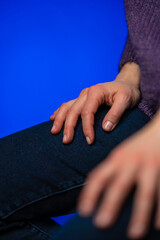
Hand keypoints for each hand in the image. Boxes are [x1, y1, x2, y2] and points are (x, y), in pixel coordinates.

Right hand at [50, 78, 139, 144]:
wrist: (126, 83)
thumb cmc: (127, 92)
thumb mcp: (126, 101)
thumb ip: (116, 113)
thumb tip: (105, 129)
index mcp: (96, 92)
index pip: (87, 112)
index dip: (87, 128)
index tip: (89, 140)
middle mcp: (86, 93)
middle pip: (73, 110)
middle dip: (68, 126)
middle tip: (66, 141)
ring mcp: (82, 95)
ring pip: (66, 107)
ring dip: (59, 119)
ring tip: (54, 132)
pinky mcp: (82, 99)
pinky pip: (67, 105)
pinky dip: (59, 112)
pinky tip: (53, 118)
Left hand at [76, 120, 159, 238]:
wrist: (159, 131)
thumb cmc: (137, 147)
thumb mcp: (120, 153)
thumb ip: (110, 169)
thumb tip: (92, 188)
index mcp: (117, 159)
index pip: (99, 176)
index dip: (90, 194)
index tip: (83, 212)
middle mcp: (132, 163)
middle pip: (119, 185)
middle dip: (110, 204)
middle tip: (101, 223)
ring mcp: (150, 167)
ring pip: (145, 193)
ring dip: (140, 214)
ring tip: (134, 234)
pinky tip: (158, 226)